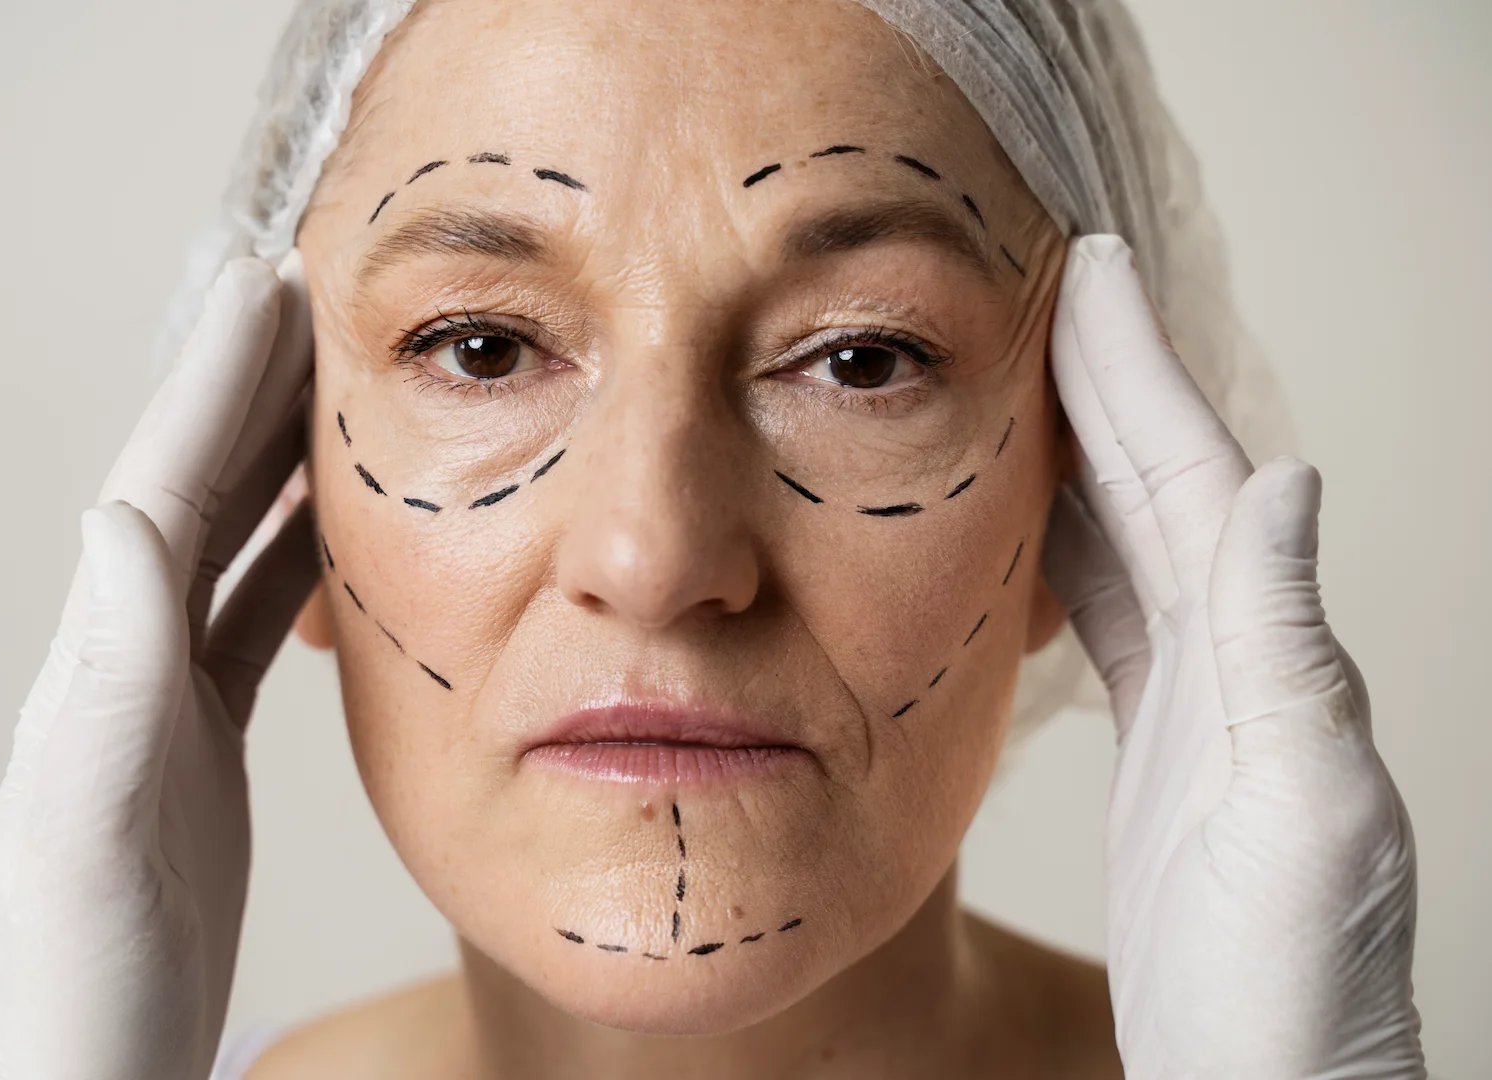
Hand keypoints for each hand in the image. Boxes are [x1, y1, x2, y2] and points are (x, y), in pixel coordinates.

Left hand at [0, 255, 318, 1079]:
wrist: (73, 1068)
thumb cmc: (68, 971)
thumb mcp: (84, 820)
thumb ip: (107, 675)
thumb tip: (119, 517)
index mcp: (100, 665)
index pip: (166, 490)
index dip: (216, 386)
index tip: (268, 291)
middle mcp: (126, 664)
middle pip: (200, 493)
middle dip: (251, 390)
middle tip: (310, 303)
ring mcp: (164, 704)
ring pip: (232, 547)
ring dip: (278, 457)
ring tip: (332, 391)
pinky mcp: (201, 750)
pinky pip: (254, 622)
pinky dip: (296, 559)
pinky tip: (328, 538)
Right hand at [1043, 236, 1425, 1077]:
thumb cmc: (1293, 980)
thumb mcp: (1305, 810)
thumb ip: (1291, 648)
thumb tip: (1290, 482)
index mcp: (1270, 658)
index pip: (1194, 480)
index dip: (1139, 372)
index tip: (1090, 273)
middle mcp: (1240, 659)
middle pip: (1158, 485)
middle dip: (1104, 378)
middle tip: (1045, 285)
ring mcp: (1198, 700)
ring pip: (1129, 536)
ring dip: (1078, 448)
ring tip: (1021, 376)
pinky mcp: (1158, 745)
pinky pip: (1106, 614)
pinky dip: (1064, 548)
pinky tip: (1025, 523)